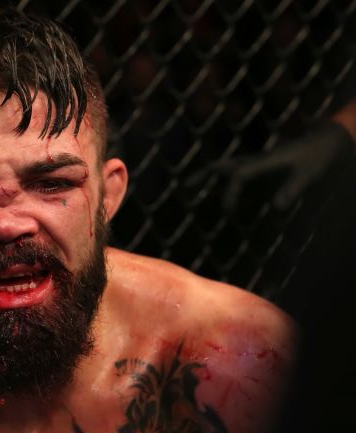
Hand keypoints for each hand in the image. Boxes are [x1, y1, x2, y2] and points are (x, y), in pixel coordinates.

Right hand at [186, 121, 354, 210]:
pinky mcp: (262, 172)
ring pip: (226, 172)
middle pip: (222, 168)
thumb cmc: (320, 156)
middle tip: (183, 189)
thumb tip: (276, 208)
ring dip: (208, 182)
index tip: (228, 213)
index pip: (239, 176)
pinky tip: (219, 200)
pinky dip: (224, 188)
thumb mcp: (311, 173)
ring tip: (190, 195)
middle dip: (202, 178)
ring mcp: (257, 166)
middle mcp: (256, 161)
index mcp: (265, 161)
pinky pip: (237, 180)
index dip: (230, 195)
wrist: (328, 140)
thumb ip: (293, 190)